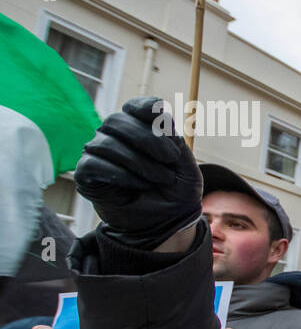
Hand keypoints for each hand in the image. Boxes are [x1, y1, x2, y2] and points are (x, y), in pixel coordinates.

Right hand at [74, 96, 202, 250]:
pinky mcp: (86, 174)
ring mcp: (98, 153)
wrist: (166, 222)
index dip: (148, 109)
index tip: (166, 125)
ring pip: (107, 143)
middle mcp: (115, 136)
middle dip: (148, 139)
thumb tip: (161, 117)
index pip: (136, 106)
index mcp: (139, 128)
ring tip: (161, 179)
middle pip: (118, 120)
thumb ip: (174, 141)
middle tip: (170, 159)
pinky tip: (139, 185)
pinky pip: (95, 164)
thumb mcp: (186, 166)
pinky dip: (121, 174)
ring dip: (140, 162)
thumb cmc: (175, 191)